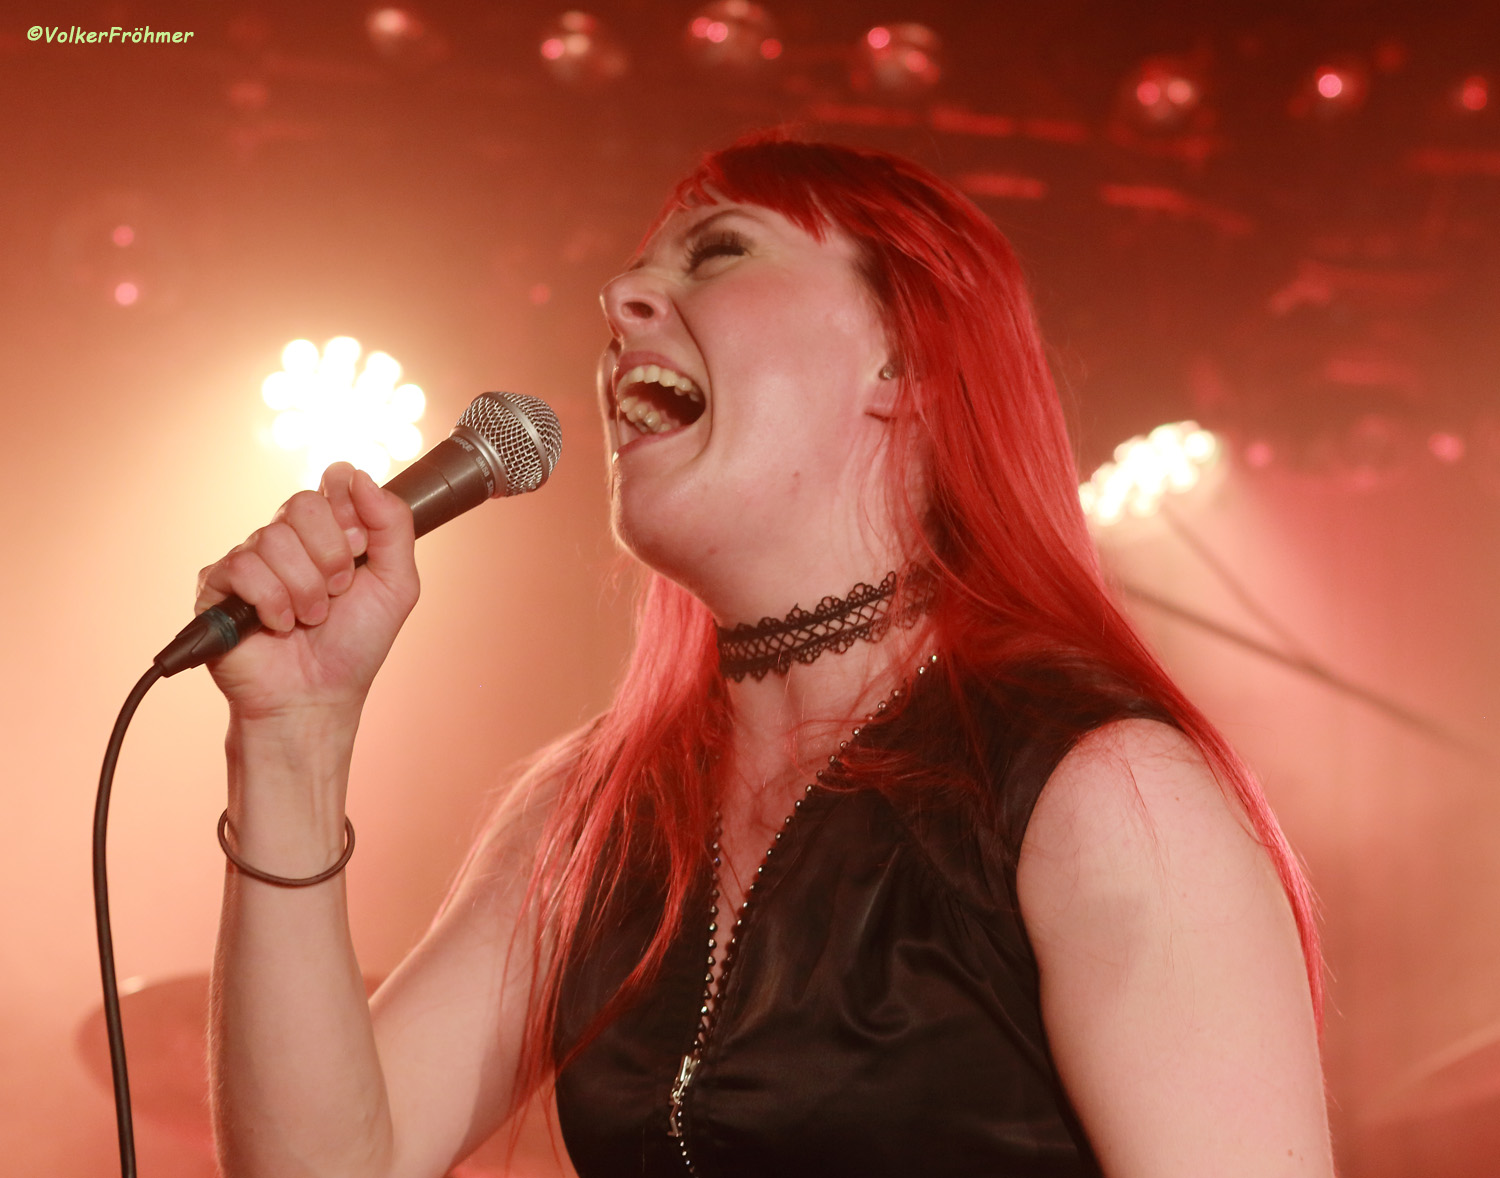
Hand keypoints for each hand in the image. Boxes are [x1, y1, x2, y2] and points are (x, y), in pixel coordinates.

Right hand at [196, 463, 418, 721]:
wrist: (318, 696)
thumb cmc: (355, 645)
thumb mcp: (396, 584)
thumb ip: (393, 525)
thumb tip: (359, 475)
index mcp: (330, 531)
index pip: (335, 480)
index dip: (350, 512)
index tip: (360, 550)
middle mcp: (289, 538)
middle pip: (303, 504)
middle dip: (331, 556)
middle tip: (337, 592)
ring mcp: (252, 559)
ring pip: (274, 538)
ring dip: (305, 590)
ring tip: (309, 619)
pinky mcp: (219, 585)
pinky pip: (244, 568)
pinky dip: (272, 603)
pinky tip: (277, 626)